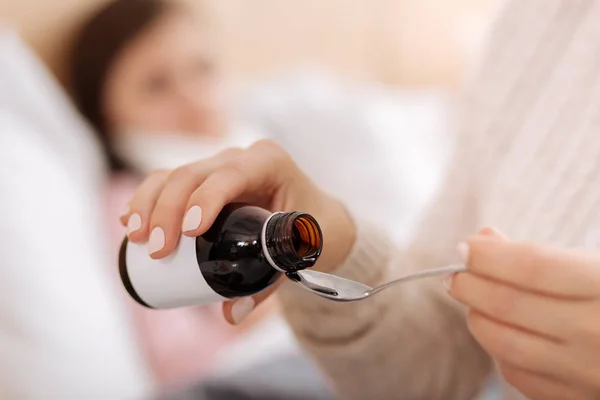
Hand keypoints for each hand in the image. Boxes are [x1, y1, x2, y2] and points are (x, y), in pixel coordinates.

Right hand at [121, 140, 355, 323]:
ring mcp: (219, 165)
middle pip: (192, 173)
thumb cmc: (313, 230)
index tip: (188, 233)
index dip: (205, 199)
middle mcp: (241, 158)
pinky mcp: (204, 178)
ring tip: (135, 238)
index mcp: (270, 163)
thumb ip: (270, 284)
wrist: (316, 216)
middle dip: (167, 209)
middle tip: (158, 251)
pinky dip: (147, 198)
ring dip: (148, 203)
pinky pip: (169, 181)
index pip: (231, 175)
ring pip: (173, 174)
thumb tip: (231, 315)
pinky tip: (129, 221)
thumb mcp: (301, 253)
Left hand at [448, 228, 599, 399]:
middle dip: (469, 283)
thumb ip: (543, 254)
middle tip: (455, 273)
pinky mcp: (580, 398)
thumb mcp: (598, 267)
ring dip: (476, 317)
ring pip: (504, 343)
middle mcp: (598, 332)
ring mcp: (589, 372)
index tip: (466, 246)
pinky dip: (499, 351)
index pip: (532, 265)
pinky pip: (519, 376)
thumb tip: (484, 239)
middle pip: (508, 303)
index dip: (488, 255)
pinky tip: (500, 332)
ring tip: (472, 300)